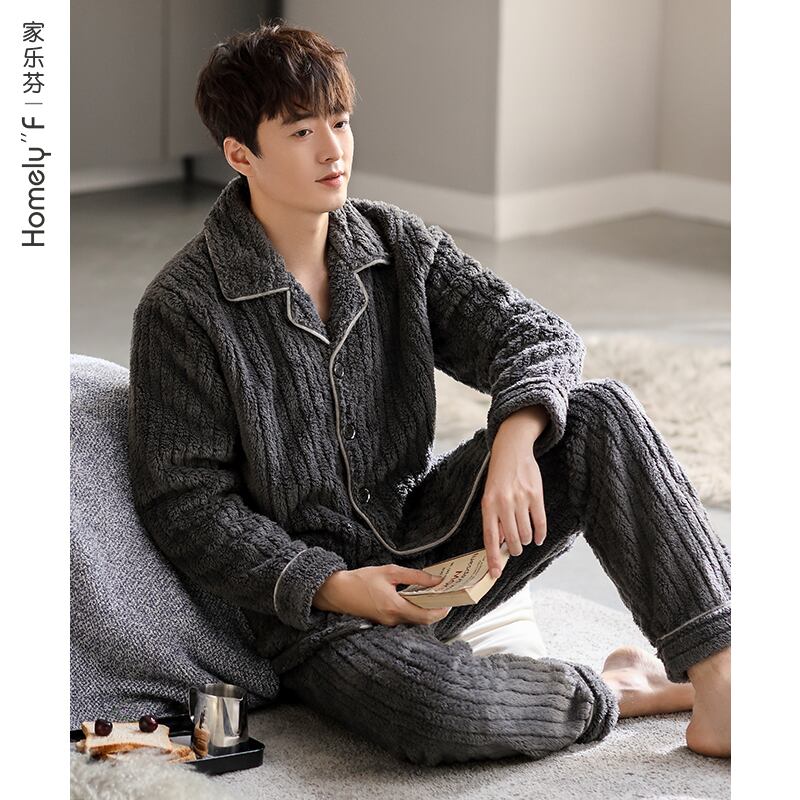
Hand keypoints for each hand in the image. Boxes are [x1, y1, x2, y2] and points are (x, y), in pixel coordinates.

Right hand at [313, 566, 452, 625]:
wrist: (336, 592)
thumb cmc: (360, 580)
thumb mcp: (389, 572)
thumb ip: (414, 576)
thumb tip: (435, 579)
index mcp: (395, 607)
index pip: (426, 616)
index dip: (441, 611)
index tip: (450, 602)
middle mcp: (392, 620)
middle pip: (421, 620)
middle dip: (434, 609)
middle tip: (442, 596)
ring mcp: (387, 623)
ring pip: (412, 619)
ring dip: (423, 609)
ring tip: (430, 593)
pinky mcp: (382, 621)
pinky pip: (402, 618)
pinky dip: (411, 609)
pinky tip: (413, 597)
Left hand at [481, 419, 547, 579]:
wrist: (511, 452)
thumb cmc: (498, 479)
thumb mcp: (489, 497)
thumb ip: (494, 520)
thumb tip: (500, 546)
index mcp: (488, 506)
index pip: (490, 538)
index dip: (492, 558)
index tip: (494, 574)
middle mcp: (503, 504)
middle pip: (512, 540)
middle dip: (515, 549)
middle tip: (515, 547)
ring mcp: (520, 500)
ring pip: (526, 534)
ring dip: (527, 540)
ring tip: (525, 536)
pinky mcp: (535, 495)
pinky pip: (540, 523)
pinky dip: (540, 535)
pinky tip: (538, 538)